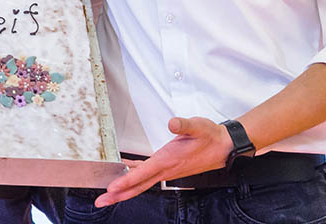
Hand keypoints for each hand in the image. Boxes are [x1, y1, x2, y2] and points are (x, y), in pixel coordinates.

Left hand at [96, 117, 231, 205]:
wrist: (225, 146)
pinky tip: (125, 171)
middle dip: (119, 195)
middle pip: (138, 186)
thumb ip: (183, 125)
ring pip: (141, 183)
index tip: (111, 188)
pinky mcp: (169, 167)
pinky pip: (147, 175)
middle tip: (101, 201)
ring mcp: (167, 171)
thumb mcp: (197, 126)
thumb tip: (172, 124)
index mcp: (168, 161)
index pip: (142, 174)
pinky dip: (134, 176)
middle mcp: (166, 170)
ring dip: (124, 189)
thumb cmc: (210, 136)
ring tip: (108, 194)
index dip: (125, 181)